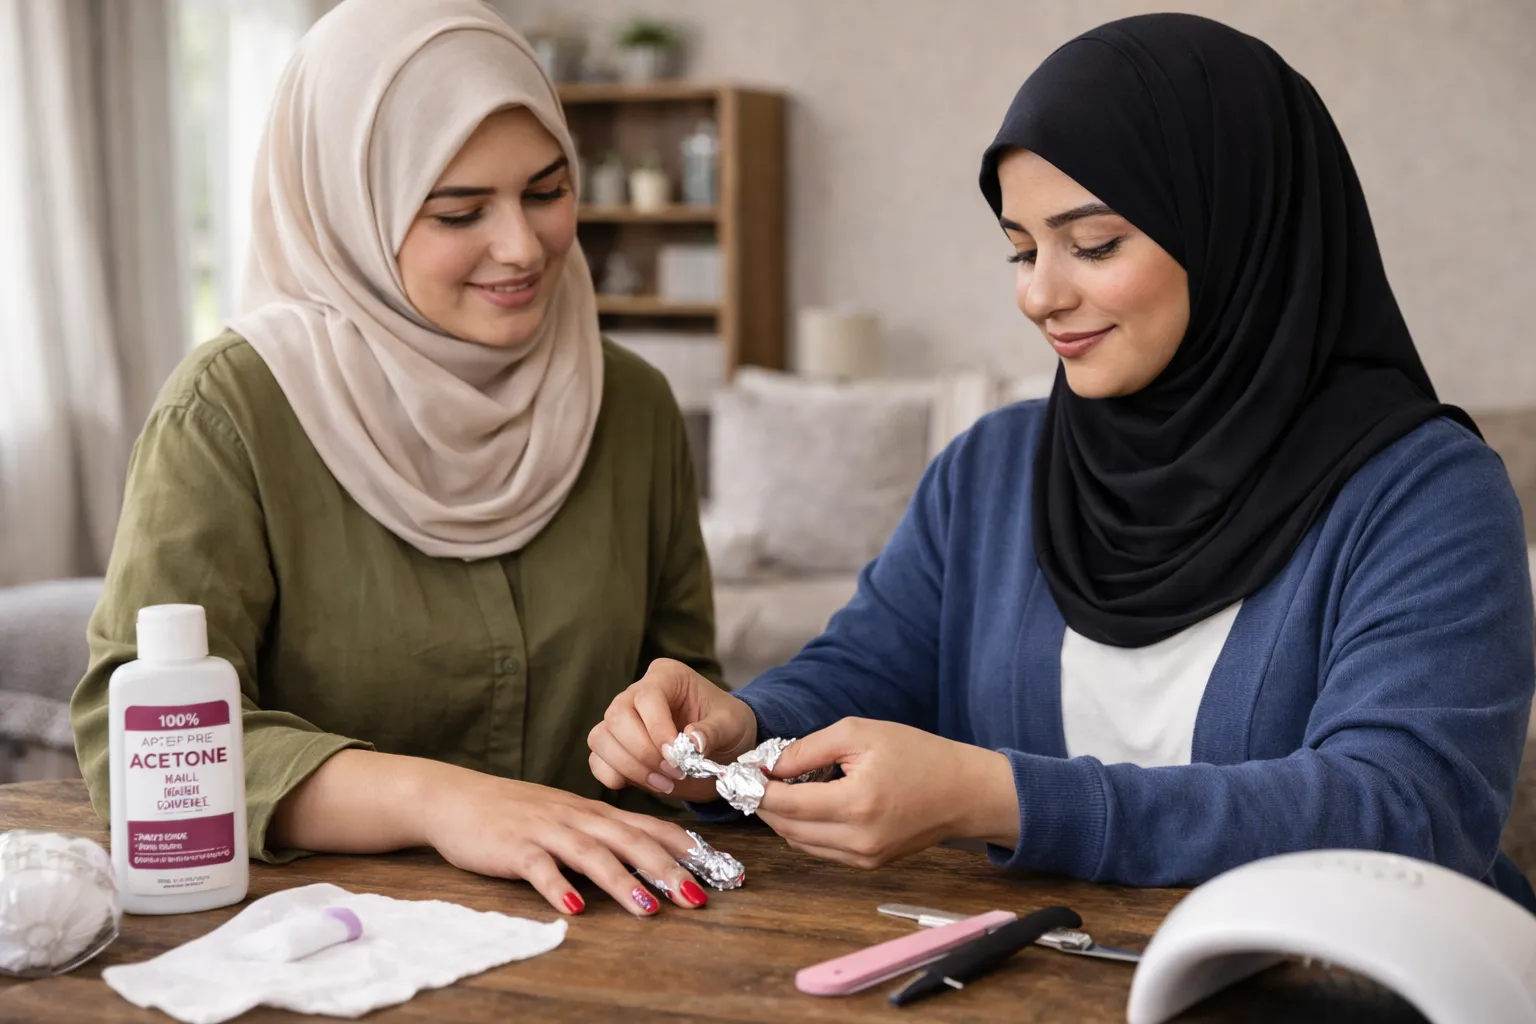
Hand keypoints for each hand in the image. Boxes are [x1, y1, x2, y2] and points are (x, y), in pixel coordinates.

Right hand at [421, 763, 712, 917]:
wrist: (456, 797)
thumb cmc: (515, 813)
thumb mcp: (567, 817)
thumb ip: (602, 833)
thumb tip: (646, 855)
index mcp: (594, 812)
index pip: (649, 826)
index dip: (685, 846)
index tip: (720, 867)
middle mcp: (577, 817)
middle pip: (630, 841)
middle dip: (668, 869)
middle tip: (699, 896)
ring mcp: (546, 831)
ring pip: (592, 854)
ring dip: (622, 882)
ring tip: (649, 908)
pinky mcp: (514, 848)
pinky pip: (540, 868)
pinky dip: (559, 888)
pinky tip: (576, 909)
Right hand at [588, 658, 757, 801]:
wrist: (722, 747)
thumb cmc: (727, 725)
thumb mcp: (731, 724)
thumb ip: (713, 731)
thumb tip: (692, 742)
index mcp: (666, 676)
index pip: (647, 696)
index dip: (657, 729)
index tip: (678, 757)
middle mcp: (636, 693)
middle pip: (617, 717)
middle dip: (643, 752)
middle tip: (674, 774)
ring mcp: (620, 719)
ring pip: (601, 738)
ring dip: (630, 767)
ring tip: (664, 783)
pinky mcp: (614, 746)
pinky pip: (596, 759)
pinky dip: (612, 776)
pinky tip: (642, 784)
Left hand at [755, 718, 1019, 868]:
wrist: (964, 792)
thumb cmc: (918, 755)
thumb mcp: (860, 733)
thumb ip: (807, 749)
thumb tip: (768, 766)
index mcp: (856, 804)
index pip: (785, 805)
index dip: (756, 789)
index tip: (739, 773)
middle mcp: (857, 840)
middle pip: (787, 828)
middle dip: (764, 804)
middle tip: (754, 778)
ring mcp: (863, 858)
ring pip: (800, 843)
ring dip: (783, 817)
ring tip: (782, 787)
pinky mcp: (868, 864)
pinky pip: (821, 849)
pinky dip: (806, 828)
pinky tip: (809, 803)